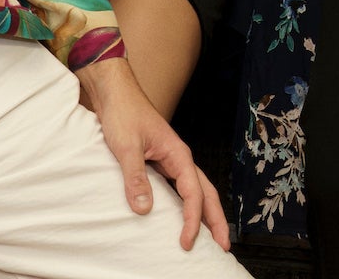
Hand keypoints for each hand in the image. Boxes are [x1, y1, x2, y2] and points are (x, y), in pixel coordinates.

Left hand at [78, 57, 229, 252]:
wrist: (115, 92)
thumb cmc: (123, 112)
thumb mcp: (126, 146)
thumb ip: (135, 177)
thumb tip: (144, 209)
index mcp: (177, 154)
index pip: (193, 193)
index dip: (193, 219)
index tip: (187, 241)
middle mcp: (179, 158)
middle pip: (206, 192)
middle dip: (217, 220)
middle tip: (223, 246)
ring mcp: (171, 160)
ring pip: (196, 190)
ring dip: (205, 213)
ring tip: (212, 236)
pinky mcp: (160, 162)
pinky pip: (180, 187)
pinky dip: (187, 204)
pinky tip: (183, 215)